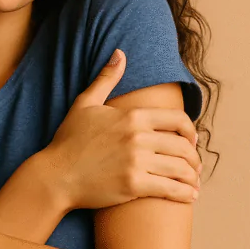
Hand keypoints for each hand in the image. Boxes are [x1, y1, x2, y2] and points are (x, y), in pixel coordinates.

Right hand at [43, 49, 201, 210]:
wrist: (56, 176)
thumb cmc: (69, 140)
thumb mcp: (85, 104)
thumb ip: (106, 78)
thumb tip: (120, 53)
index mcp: (132, 116)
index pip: (178, 120)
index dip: (190, 131)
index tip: (192, 140)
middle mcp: (138, 137)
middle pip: (182, 146)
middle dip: (193, 158)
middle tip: (193, 166)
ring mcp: (136, 162)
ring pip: (180, 168)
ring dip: (192, 177)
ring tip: (193, 183)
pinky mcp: (133, 185)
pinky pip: (170, 189)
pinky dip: (185, 193)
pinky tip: (190, 196)